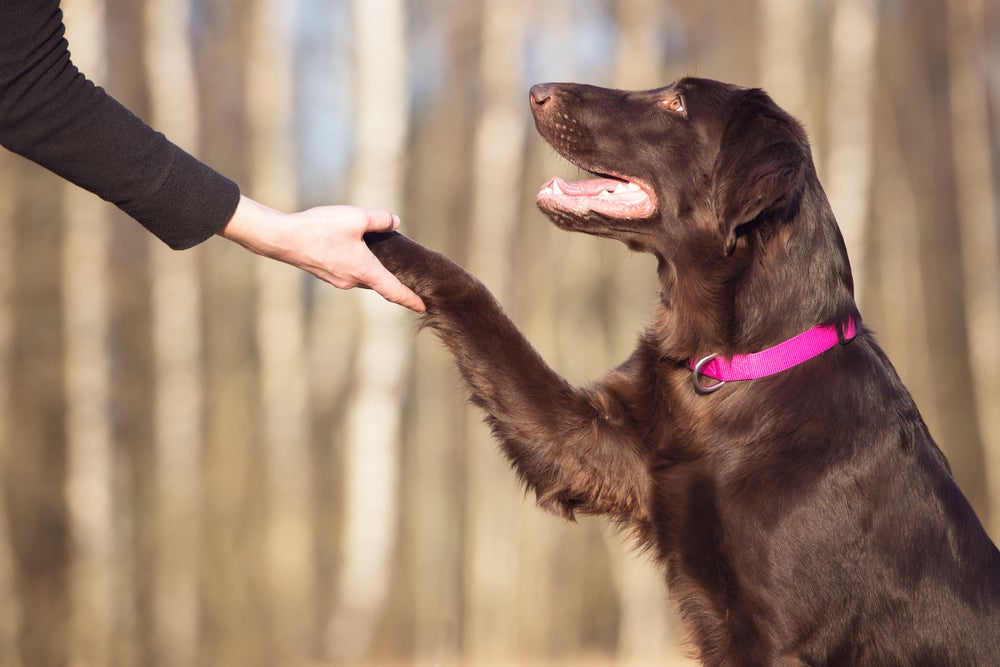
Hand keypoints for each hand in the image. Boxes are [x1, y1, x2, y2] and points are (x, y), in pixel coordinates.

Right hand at [219, 196, 425, 311]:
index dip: (411, 300)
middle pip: (380, 283)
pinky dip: (359, 265)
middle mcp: (352, 280)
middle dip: (395, 282)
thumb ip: (379, 219)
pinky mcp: (325, 273)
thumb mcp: (356, 217)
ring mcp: (337, 279)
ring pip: (364, 276)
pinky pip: (350, 271)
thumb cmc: (319, 229)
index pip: (394, 291)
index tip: (424, 308)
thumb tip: (394, 221)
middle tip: (411, 277)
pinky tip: (357, 250)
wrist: (282, 239)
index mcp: (365, 270)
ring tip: (385, 258)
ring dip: (375, 270)